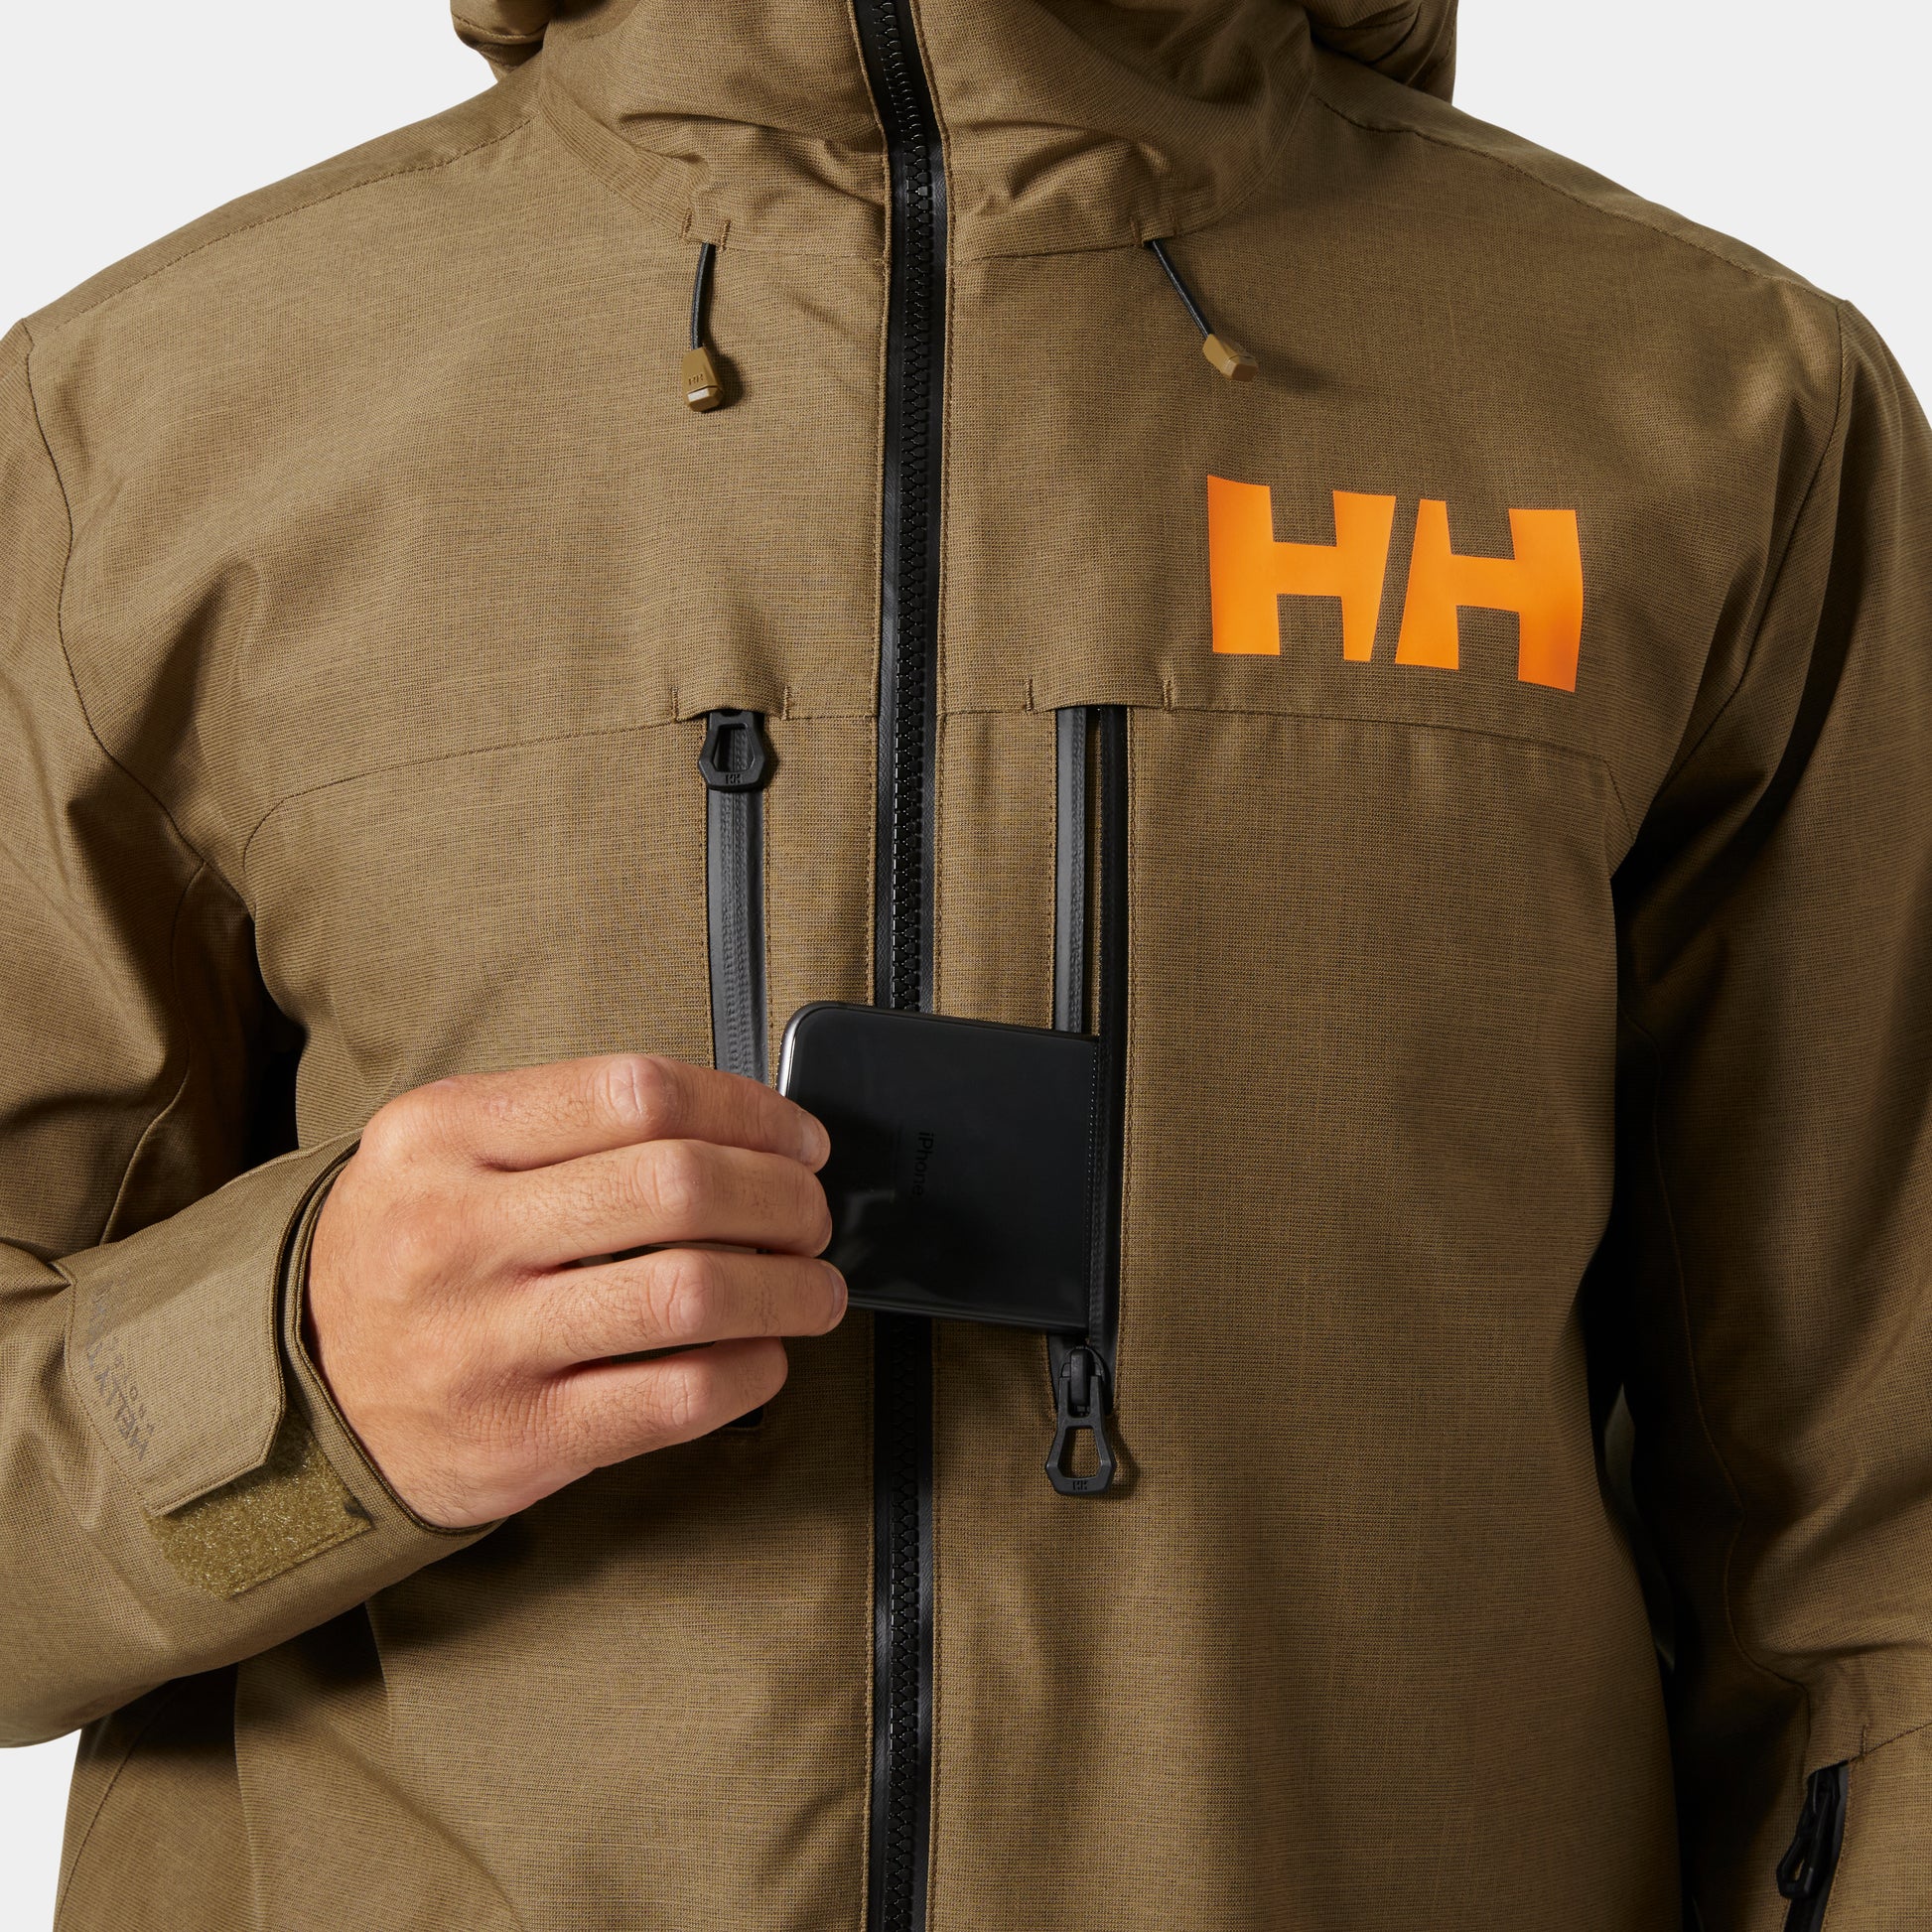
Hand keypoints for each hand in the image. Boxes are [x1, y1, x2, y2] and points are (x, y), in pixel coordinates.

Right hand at [304, 1054, 840, 1527]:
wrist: (308, 1396)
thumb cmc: (412, 1254)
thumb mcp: (445, 1150)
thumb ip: (571, 1124)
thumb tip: (746, 1130)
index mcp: (443, 1134)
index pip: (636, 1092)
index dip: (748, 1111)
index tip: (798, 1139)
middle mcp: (456, 1231)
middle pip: (677, 1185)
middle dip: (782, 1198)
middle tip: (812, 1216)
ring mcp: (486, 1341)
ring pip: (690, 1292)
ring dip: (787, 1288)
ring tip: (814, 1289)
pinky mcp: (520, 1437)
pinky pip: (677, 1398)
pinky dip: (751, 1371)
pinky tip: (763, 1356)